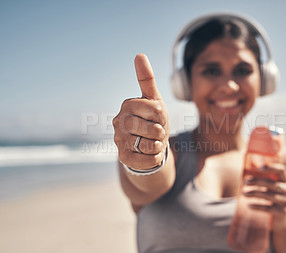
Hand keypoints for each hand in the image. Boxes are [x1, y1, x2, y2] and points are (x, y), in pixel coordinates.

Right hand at [113, 54, 169, 169]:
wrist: (149, 145)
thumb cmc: (153, 120)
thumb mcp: (154, 100)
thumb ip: (147, 80)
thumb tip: (139, 54)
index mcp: (128, 105)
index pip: (155, 110)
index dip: (162, 116)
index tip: (158, 118)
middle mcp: (119, 122)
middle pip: (151, 129)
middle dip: (161, 132)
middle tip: (157, 131)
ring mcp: (119, 140)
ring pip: (148, 146)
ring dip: (158, 145)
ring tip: (152, 142)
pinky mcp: (122, 158)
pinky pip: (146, 160)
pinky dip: (154, 158)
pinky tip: (149, 153)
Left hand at [243, 163, 285, 229]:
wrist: (281, 220)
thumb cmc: (272, 198)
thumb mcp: (269, 187)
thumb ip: (262, 176)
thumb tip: (250, 161)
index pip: (282, 170)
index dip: (271, 167)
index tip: (258, 168)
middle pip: (272, 183)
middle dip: (257, 182)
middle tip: (244, 182)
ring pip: (269, 196)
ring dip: (254, 193)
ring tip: (243, 193)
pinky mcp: (282, 212)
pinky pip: (268, 208)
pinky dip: (257, 206)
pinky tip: (248, 205)